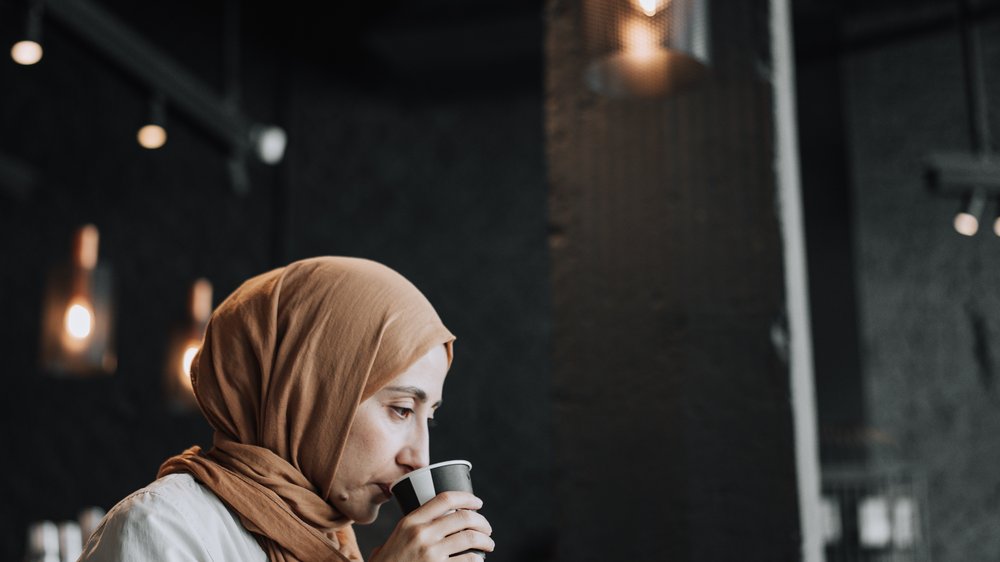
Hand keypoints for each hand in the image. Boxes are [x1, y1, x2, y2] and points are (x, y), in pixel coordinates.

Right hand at [370, 491, 493, 561]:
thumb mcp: (393, 540)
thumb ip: (408, 529)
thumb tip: (425, 520)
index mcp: (410, 522)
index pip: (444, 499)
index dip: (466, 498)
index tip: (477, 502)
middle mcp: (421, 534)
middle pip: (463, 518)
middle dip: (482, 522)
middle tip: (487, 528)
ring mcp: (431, 553)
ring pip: (470, 538)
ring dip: (485, 540)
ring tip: (488, 544)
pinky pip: (467, 561)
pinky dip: (477, 560)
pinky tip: (478, 560)